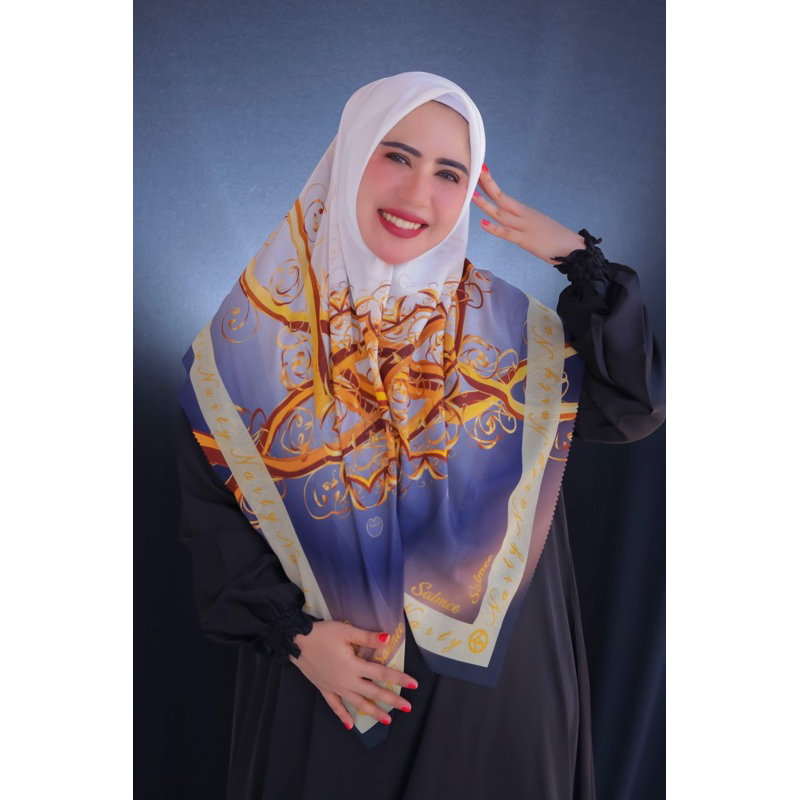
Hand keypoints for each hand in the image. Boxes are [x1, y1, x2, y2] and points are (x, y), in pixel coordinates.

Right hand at [290, 620, 417, 729]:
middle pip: (373, 692)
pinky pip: (335, 705)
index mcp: (354, 666)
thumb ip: (367, 638)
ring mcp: (335, 687)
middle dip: (391, 700)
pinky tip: (349, 725)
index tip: (414, 685)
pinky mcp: (324, 688)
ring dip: (372, 712)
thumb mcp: (346, 631)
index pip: (382, 673)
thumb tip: (388, 638)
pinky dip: (342, 716)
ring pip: (357, 702)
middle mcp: (347, 680)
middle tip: (407, 707)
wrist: (295, 641)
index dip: (399, 678)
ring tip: (387, 720)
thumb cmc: (322, 634)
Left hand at [472, 164, 585, 263]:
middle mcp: (523, 215)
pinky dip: (494, 228)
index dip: (491, 185)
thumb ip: (522, 223)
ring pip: (501, 213)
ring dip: (485, 204)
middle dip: (487, 184)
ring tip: (472, 194)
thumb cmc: (555, 239)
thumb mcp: (536, 226)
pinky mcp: (525, 240)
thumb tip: (511, 222)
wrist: (572, 247)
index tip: (481, 172)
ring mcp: (524, 227)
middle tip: (475, 170)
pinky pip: (507, 233)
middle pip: (501, 198)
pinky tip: (483, 223)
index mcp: (525, 212)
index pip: (504, 196)